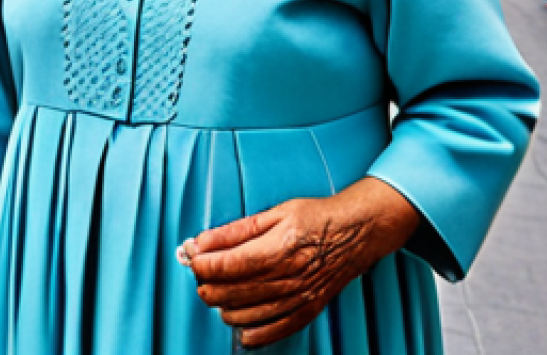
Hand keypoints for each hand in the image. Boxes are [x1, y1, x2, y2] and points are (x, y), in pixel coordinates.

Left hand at [185, 179, 418, 348]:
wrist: (354, 233)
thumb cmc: (314, 218)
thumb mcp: (274, 212)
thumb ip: (236, 230)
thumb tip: (204, 240)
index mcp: (278, 248)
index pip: (229, 265)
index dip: (204, 264)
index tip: (192, 257)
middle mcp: (287, 278)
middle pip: (234, 292)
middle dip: (207, 285)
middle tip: (199, 274)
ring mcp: (298, 298)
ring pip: (247, 314)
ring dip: (224, 307)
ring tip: (217, 293)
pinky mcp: (306, 311)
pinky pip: (273, 331)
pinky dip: (252, 333)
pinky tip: (239, 325)